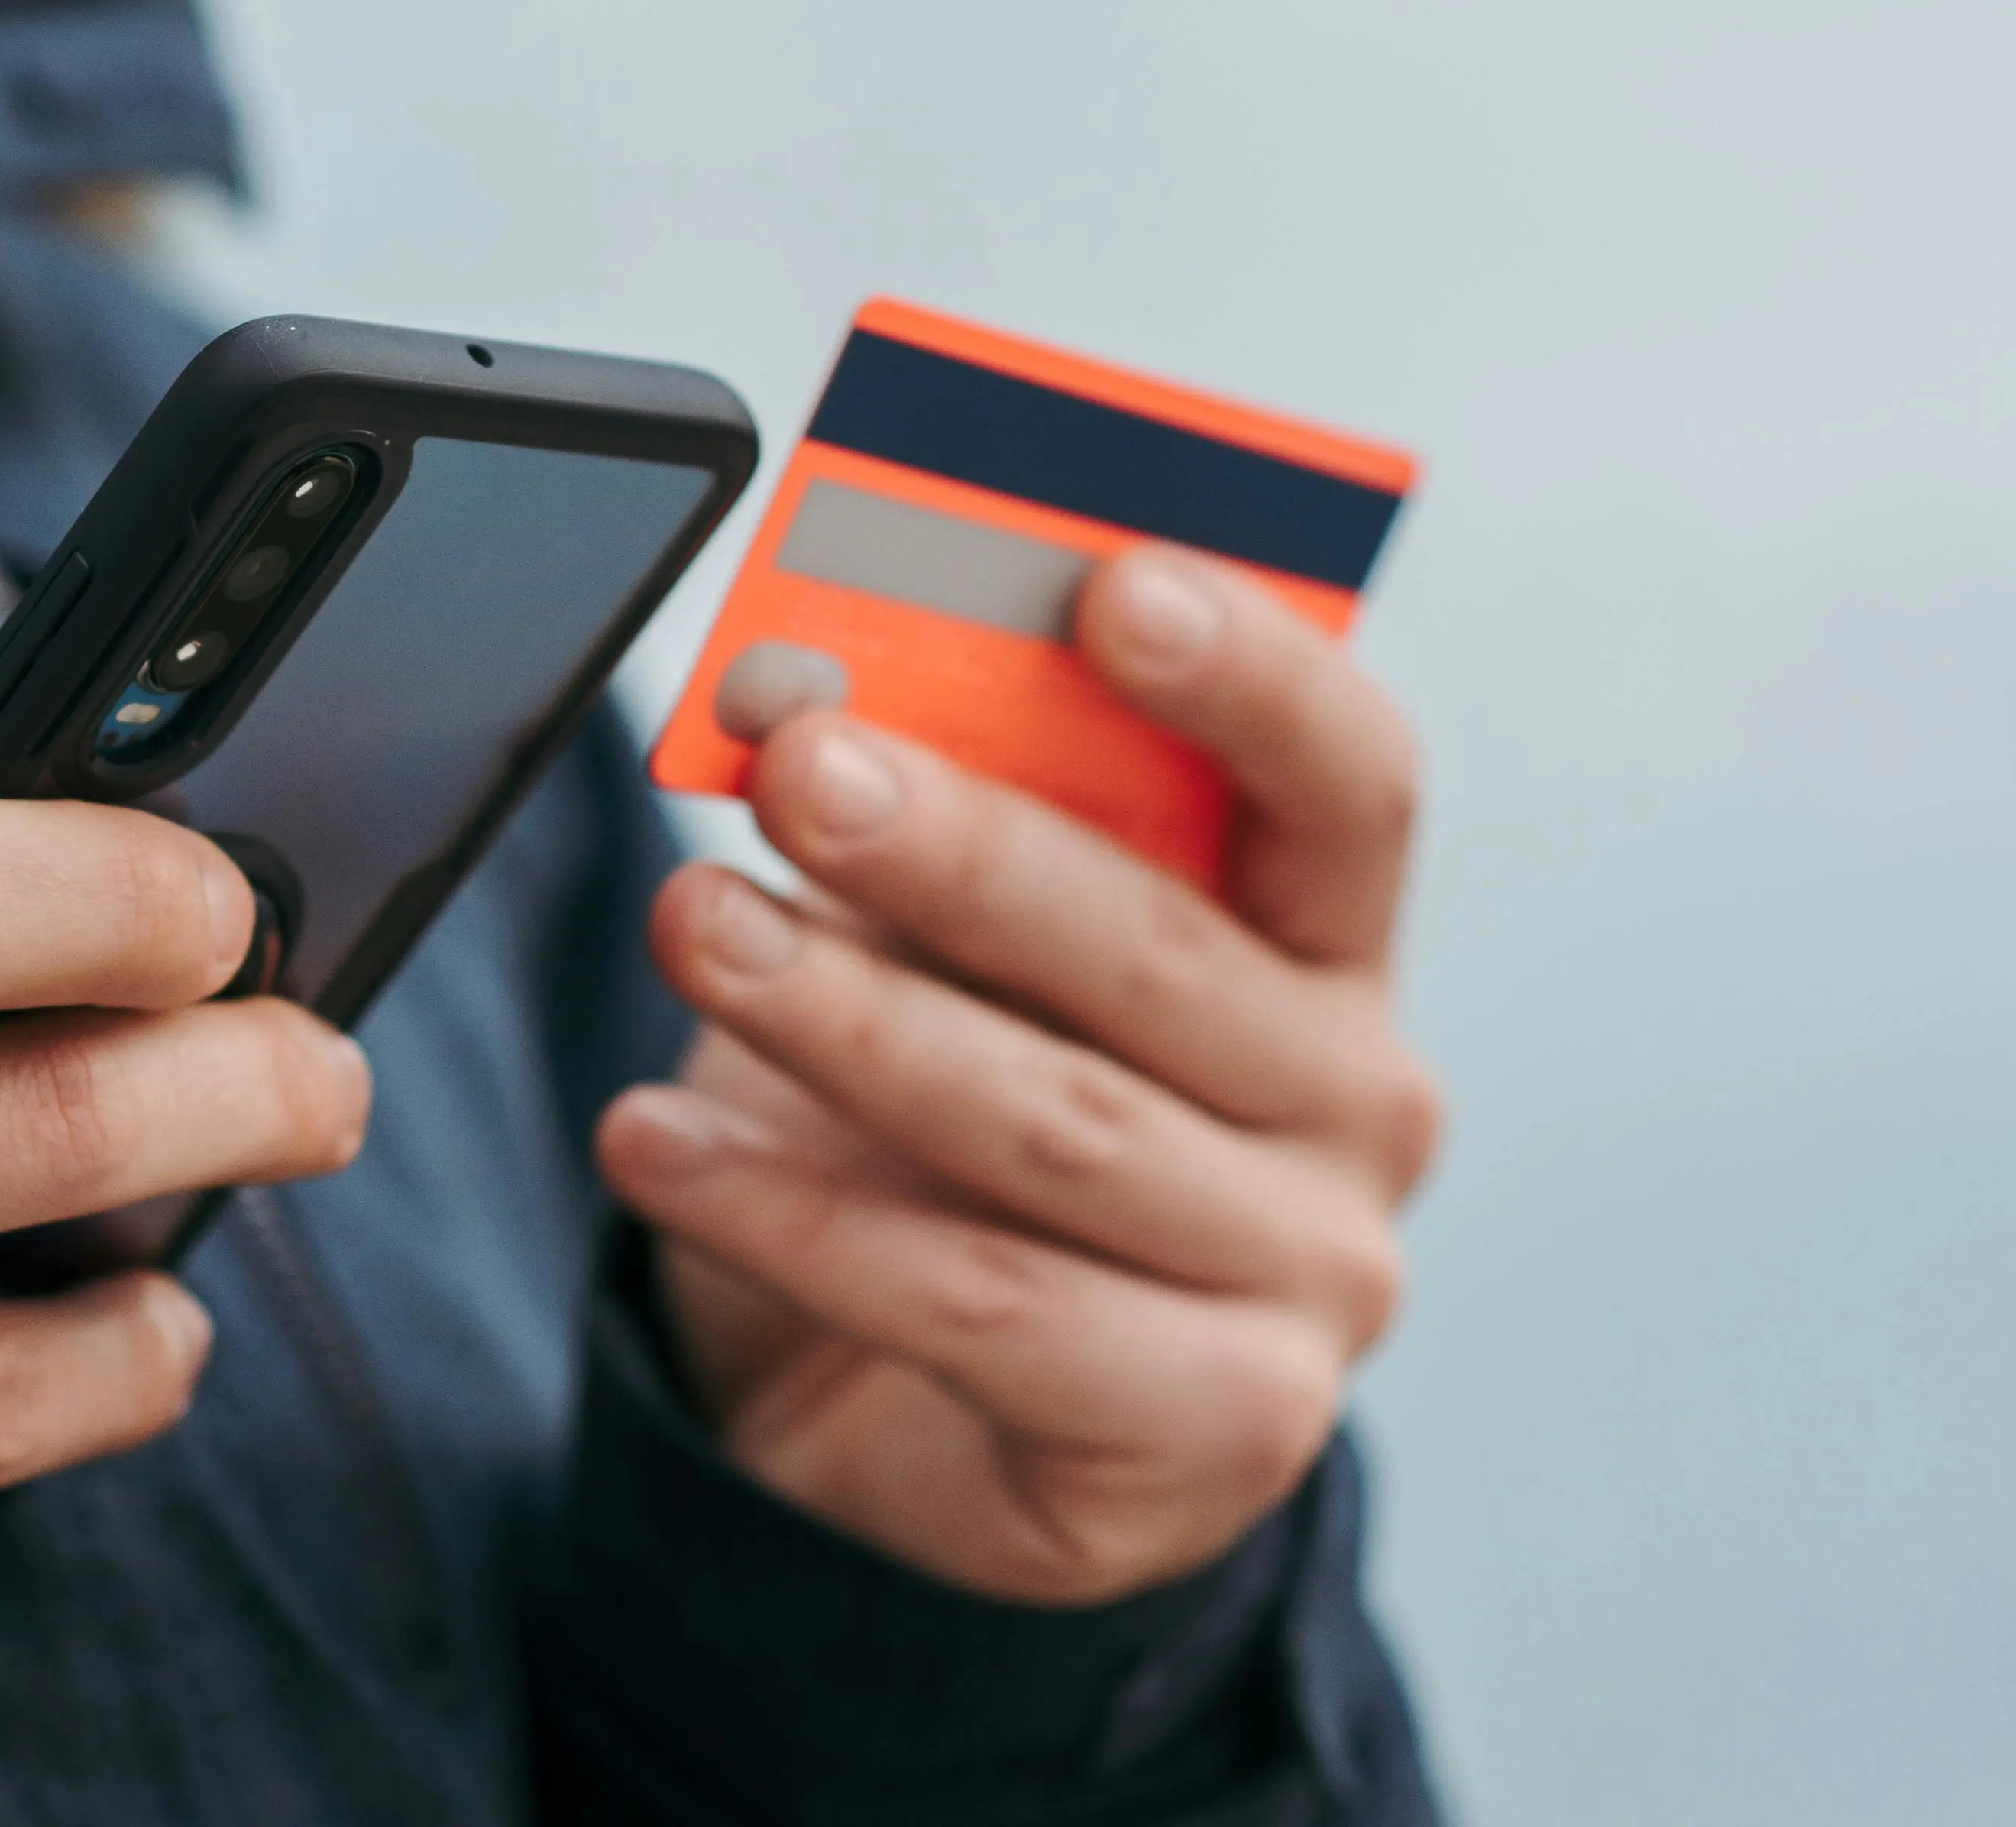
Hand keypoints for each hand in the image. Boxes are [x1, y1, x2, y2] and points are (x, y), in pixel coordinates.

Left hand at [596, 546, 1439, 1605]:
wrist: (897, 1407)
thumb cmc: (936, 1117)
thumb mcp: (938, 949)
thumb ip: (921, 814)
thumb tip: (793, 680)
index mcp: (1329, 941)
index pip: (1350, 781)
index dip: (1249, 677)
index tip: (1108, 585)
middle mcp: (1363, 1105)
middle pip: (1166, 949)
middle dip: (964, 847)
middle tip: (800, 765)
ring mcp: (1310, 1282)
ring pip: (1056, 1127)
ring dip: (848, 1020)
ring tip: (693, 928)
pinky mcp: (1216, 1431)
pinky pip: (982, 1305)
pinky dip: (792, 1216)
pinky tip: (653, 1140)